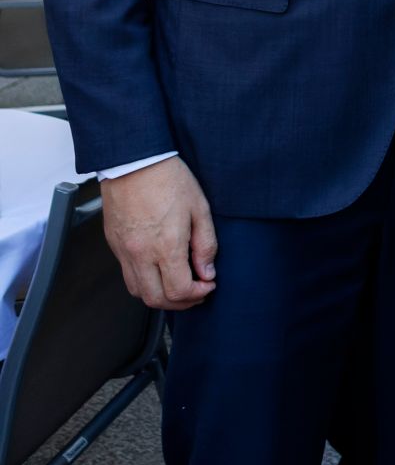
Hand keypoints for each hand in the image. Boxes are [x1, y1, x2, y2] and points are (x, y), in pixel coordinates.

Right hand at [101, 156, 216, 310]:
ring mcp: (124, 252)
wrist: (133, 162)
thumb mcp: (199, 208)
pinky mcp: (114, 246)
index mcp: (165, 245)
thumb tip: (207, 271)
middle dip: (180, 303)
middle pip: (156, 300)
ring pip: (138, 292)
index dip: (198, 293)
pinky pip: (127, 276)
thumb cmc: (168, 179)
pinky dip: (144, 283)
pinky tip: (160, 271)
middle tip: (196, 292)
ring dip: (160, 297)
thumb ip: (205, 244)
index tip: (209, 284)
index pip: (179, 290)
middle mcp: (141, 254)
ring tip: (179, 285)